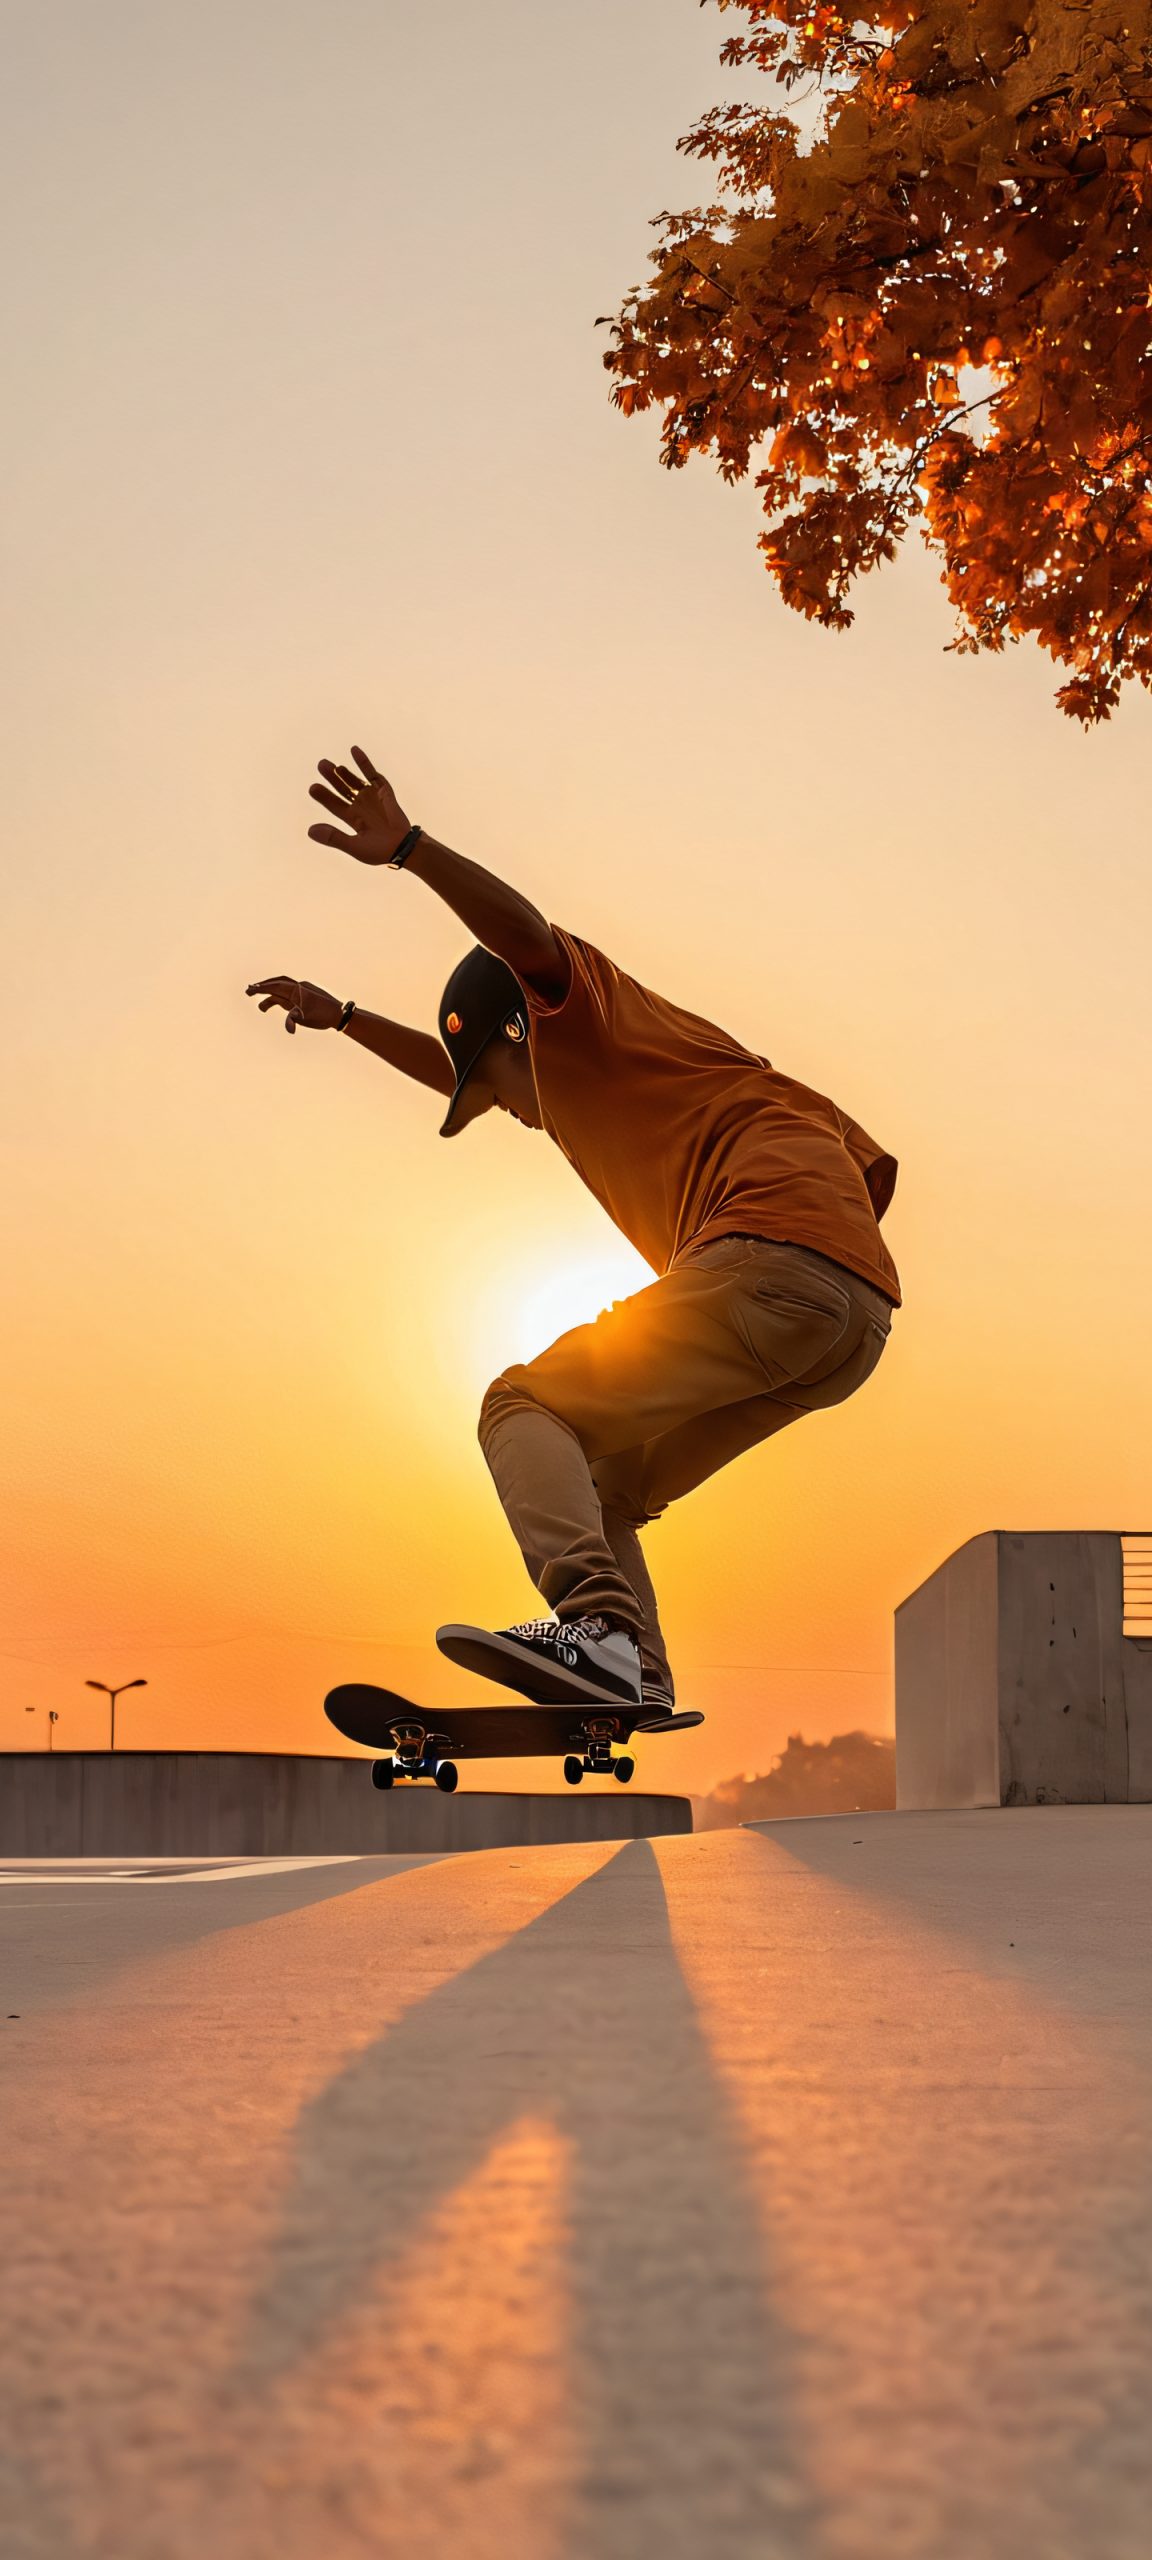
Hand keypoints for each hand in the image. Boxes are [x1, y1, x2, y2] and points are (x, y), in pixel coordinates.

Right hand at [246, 976, 343, 1034]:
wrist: (339, 1013)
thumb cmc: (323, 1015)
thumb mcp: (307, 1018)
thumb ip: (294, 1019)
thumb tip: (289, 1028)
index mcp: (297, 990)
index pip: (276, 986)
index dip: (262, 987)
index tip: (251, 989)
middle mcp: (297, 988)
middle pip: (276, 984)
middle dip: (262, 987)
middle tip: (248, 991)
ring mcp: (299, 993)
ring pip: (280, 992)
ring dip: (269, 997)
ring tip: (260, 1008)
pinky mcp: (301, 998)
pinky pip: (285, 997)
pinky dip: (276, 1001)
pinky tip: (269, 1007)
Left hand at [307, 745, 411, 865]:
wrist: (403, 848)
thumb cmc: (379, 851)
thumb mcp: (353, 845)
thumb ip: (333, 837)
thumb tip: (309, 831)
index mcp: (352, 819)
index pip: (334, 804)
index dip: (323, 796)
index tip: (312, 788)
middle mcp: (361, 806)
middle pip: (343, 789)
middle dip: (332, 778)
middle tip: (321, 765)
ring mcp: (372, 798)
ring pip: (355, 781)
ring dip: (344, 772)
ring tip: (334, 764)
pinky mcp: (384, 792)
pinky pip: (373, 775)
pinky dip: (363, 762)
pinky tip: (354, 750)